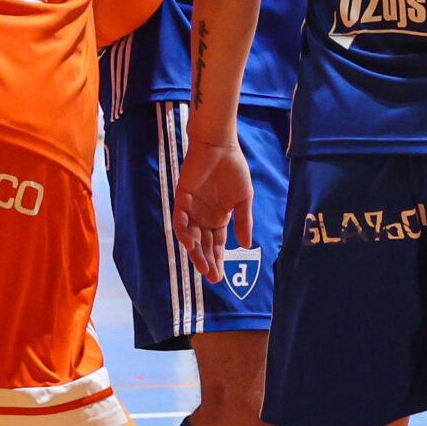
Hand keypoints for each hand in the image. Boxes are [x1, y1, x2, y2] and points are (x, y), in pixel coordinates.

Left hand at [171, 134, 254, 285]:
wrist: (220, 147)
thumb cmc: (233, 170)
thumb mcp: (243, 199)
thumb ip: (244, 222)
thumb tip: (246, 246)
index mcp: (219, 218)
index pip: (216, 245)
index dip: (218, 260)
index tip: (220, 278)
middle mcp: (204, 217)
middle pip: (203, 245)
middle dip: (207, 261)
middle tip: (212, 277)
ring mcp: (192, 209)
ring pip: (191, 236)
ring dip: (195, 251)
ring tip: (202, 265)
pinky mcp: (182, 199)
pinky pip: (180, 219)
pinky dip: (183, 231)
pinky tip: (190, 242)